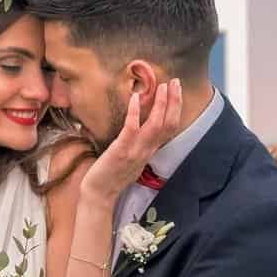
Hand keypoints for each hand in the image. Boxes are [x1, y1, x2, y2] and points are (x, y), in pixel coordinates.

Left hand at [80, 79, 183, 204]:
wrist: (99, 194)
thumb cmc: (112, 175)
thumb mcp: (132, 159)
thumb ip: (140, 144)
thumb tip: (141, 127)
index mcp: (150, 151)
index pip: (170, 128)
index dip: (176, 108)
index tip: (177, 91)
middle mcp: (147, 150)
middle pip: (168, 124)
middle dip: (174, 102)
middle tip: (176, 82)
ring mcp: (135, 151)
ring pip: (155, 126)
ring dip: (161, 104)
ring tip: (163, 86)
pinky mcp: (121, 151)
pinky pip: (131, 129)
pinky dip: (135, 112)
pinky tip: (135, 97)